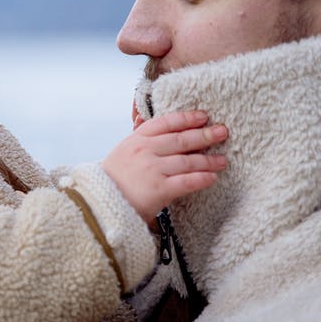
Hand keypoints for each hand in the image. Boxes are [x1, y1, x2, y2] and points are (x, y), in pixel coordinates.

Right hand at [102, 110, 227, 224]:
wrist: (98, 205)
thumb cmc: (112, 179)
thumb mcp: (122, 151)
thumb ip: (138, 136)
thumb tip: (145, 117)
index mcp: (136, 139)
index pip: (166, 123)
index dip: (187, 118)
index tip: (203, 116)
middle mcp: (144, 151)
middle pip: (181, 140)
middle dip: (204, 135)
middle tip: (222, 132)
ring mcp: (151, 170)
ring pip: (187, 161)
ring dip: (208, 160)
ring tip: (223, 160)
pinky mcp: (158, 190)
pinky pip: (186, 182)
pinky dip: (201, 179)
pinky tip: (212, 178)